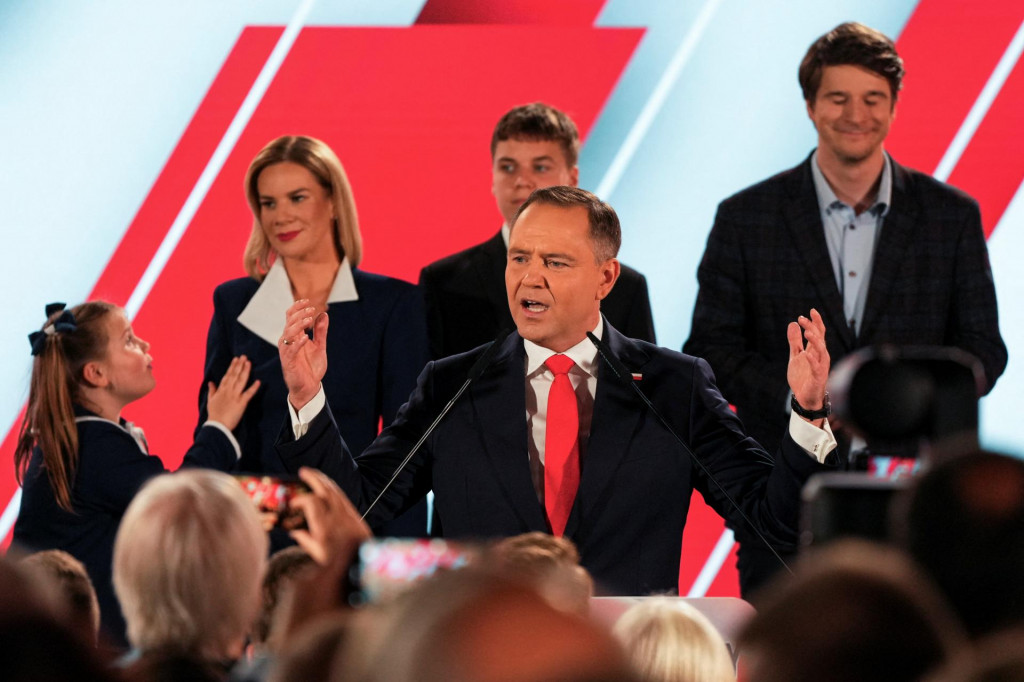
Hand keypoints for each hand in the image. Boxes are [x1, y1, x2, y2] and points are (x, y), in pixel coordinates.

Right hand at [205, 355, 259, 429]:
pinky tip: (258, 381)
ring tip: (248, 362)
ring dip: (245, 371)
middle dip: (239, 365)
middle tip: (244, 356)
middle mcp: (228, 391)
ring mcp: (235, 396)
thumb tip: (211, 382)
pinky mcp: (241, 403)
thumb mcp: (210, 401)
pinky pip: (248, 394)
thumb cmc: (214, 415)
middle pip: (234, 376)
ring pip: (241, 381)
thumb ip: (212, 391)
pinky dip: (253, 388)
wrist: (217, 426)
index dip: (232, 367)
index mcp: (221, 390)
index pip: (227, 376)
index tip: (236, 359)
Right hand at [279, 299, 328, 410]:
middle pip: (288, 322)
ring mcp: (287, 351)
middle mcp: (288, 342)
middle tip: (311, 309)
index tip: (308, 301)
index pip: (290, 317)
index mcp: (295, 336)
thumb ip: (320, 331)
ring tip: (309, 319)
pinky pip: (290, 350)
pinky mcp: (288, 362)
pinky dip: (297, 343)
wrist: (309, 387)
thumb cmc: (312, 367)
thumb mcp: (320, 346)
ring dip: (298, 325)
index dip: (297, 307)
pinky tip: (306, 338)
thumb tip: (324, 314)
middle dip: (299, 314)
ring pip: (287, 334)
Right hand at [288, 467, 370, 565]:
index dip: (301, 500)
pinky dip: (332, 487)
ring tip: (312, 473)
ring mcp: (347, 514)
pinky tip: (326, 484)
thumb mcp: (318, 556)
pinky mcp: (354, 514)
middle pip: (325, 491)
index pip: (312, 503)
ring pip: (335, 490)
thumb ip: (305, 541)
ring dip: (323, 479)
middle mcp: (337, 517)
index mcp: (325, 528)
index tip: (292, 504)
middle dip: (313, 478)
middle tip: (302, 471)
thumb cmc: (338, 562)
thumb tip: (294, 531)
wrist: (363, 562)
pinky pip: (342, 495)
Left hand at [786, 308, 829, 423]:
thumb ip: (794, 341)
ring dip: (815, 341)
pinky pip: (816, 367)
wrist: (804, 397)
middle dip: (812, 327)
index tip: (811, 310)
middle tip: (802, 318)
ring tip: (807, 332)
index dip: (816, 321)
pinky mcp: (818, 377)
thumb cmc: (803, 377)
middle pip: (820, 338)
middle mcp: (821, 356)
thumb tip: (793, 323)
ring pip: (821, 351)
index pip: (819, 332)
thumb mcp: (795, 356)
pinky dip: (811, 360)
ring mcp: (821, 366)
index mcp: (816, 351)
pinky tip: (805, 354)